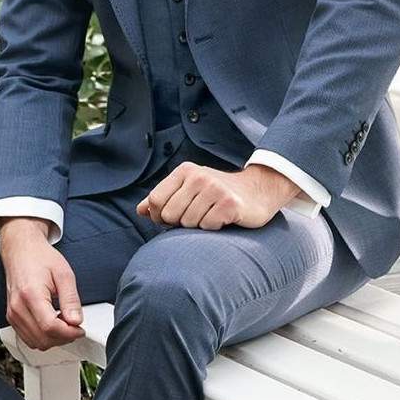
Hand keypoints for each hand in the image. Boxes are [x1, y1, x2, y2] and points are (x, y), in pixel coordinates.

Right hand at [0, 223, 84, 350]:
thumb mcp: (64, 274)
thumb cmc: (40, 258)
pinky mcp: (11, 317)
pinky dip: (43, 337)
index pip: (50, 327)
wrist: (21, 251)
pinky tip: (52, 324)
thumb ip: (71, 299)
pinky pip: (28, 338)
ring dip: (53, 339)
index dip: (69, 332)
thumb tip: (76, 321)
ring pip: (36, 343)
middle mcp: (18, 307)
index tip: (79, 328)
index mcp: (31, 295)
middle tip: (74, 326)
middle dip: (63, 337)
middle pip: (43, 339)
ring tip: (63, 323)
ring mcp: (12, 314)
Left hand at [135, 161, 299, 231]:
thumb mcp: (189, 189)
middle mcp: (199, 176)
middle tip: (197, 216)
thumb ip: (164, 198)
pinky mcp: (230, 204)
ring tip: (211, 215)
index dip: (160, 216)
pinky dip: (213, 228)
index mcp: (185, 171)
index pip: (156, 201)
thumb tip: (141, 210)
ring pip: (189, 223)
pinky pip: (208, 226)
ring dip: (199, 225)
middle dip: (180, 222)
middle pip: (170, 215)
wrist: (258, 191)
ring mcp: (215, 189)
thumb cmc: (218, 193)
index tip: (172, 219)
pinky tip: (223, 219)